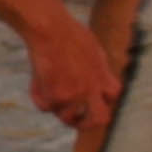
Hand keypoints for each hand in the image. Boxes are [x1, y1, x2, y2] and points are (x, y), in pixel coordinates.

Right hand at [24, 17, 123, 134]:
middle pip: (98, 119)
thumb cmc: (69, 34)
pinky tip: (39, 80)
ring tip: (52, 92)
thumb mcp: (94, 51)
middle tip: (78, 118)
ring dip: (59, 109)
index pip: (113, 98)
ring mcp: (72, 97)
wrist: (49, 30)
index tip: (95, 99)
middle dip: (89, 121)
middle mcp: (90, 91)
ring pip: (66, 117)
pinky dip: (41, 98)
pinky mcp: (52, 99)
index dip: (105, 100)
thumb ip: (99, 70)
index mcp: (102, 78)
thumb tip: (101, 83)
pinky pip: (45, 108)